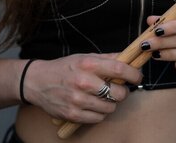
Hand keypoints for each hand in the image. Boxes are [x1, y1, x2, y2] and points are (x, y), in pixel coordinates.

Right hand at [21, 54, 141, 123]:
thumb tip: (128, 58)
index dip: (133, 74)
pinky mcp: (73, 114)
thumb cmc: (64, 68)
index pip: (119, 70)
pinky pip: (97, 118)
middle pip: (117, 93)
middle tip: (119, 89)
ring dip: (111, 103)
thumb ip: (107, 58)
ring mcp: (78, 100)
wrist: (38, 81)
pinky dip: (100, 113)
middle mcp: (83, 82)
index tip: (138, 76)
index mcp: (87, 64)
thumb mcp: (84, 57)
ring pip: (109, 108)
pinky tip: (94, 104)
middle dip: (123, 92)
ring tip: (104, 97)